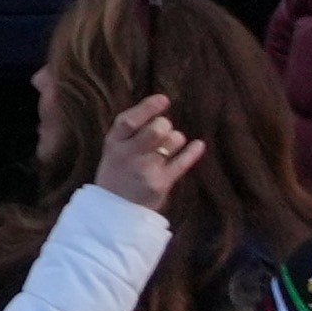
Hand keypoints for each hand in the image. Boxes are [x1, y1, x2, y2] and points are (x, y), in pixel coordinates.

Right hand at [91, 91, 201, 214]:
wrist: (114, 211)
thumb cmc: (116, 174)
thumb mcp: (112, 150)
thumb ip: (129, 132)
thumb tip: (155, 109)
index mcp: (113, 143)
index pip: (128, 120)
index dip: (147, 108)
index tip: (164, 99)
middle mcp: (129, 155)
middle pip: (155, 129)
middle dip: (165, 125)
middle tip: (164, 129)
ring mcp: (146, 169)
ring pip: (172, 142)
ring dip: (176, 139)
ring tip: (170, 146)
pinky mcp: (162, 183)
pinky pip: (183, 162)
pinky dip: (193, 152)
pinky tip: (199, 145)